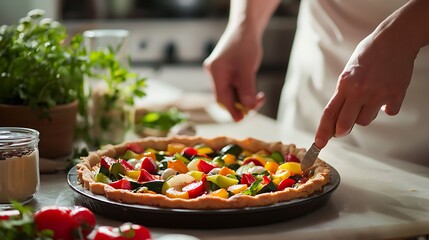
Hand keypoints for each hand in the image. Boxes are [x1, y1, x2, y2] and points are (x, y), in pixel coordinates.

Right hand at [203, 26, 264, 121]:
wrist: (245, 28)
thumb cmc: (246, 45)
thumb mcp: (248, 68)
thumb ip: (247, 89)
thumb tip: (249, 108)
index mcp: (216, 72)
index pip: (221, 98)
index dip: (232, 110)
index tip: (242, 120)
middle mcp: (214, 73)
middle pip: (225, 98)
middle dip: (241, 104)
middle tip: (258, 105)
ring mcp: (218, 73)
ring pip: (230, 93)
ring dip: (244, 99)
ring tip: (259, 98)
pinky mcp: (224, 73)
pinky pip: (232, 88)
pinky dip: (243, 92)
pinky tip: (254, 93)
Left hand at [315, 28, 417, 148]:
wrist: (394, 40)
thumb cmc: (368, 55)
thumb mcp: (348, 72)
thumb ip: (344, 94)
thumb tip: (338, 117)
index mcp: (345, 84)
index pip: (329, 112)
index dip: (323, 130)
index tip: (319, 144)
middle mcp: (359, 91)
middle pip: (345, 124)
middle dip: (341, 130)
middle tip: (342, 130)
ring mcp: (378, 94)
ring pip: (365, 121)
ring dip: (365, 115)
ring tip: (370, 97)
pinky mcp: (396, 94)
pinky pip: (389, 112)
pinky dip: (387, 107)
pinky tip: (386, 93)